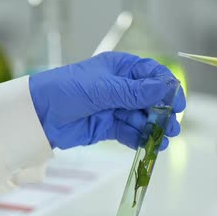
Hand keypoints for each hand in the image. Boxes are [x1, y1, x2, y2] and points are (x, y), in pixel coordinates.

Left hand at [29, 52, 185, 149]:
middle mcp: (120, 87)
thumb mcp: (103, 88)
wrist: (39, 114)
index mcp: (119, 68)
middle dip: (162, 112)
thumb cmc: (67, 90)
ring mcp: (114, 108)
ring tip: (163, 140)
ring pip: (141, 118)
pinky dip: (140, 139)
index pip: (150, 74)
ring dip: (153, 129)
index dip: (166, 87)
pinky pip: (129, 132)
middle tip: (172, 126)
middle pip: (149, 99)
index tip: (178, 101)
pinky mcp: (107, 127)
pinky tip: (150, 146)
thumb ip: (134, 92)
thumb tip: (164, 88)